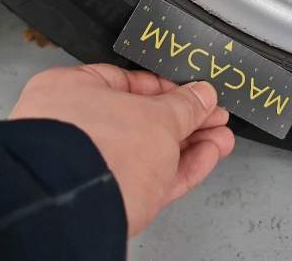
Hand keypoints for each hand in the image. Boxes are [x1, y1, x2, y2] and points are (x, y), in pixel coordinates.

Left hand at [10, 64, 234, 236]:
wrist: (80, 209)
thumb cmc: (96, 150)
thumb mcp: (157, 116)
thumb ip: (184, 105)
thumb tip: (201, 96)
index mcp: (73, 90)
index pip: (128, 82)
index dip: (168, 87)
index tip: (195, 93)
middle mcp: (77, 126)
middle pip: (143, 118)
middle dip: (186, 119)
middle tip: (212, 116)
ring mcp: (93, 164)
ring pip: (151, 150)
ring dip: (191, 144)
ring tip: (219, 139)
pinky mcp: (111, 196)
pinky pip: (152, 176)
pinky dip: (182, 167)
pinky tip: (205, 157)